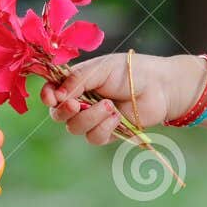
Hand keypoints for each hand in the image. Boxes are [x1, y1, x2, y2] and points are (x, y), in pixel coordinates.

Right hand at [41, 52, 196, 144]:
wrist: (160, 86)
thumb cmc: (131, 71)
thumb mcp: (101, 68)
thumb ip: (77, 80)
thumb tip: (56, 96)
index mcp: (76, 83)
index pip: (51, 92)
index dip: (47, 96)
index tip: (51, 97)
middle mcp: (81, 102)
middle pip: (58, 115)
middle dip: (65, 112)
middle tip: (77, 105)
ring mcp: (94, 119)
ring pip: (75, 129)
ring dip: (91, 118)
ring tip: (110, 105)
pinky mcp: (108, 133)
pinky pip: (94, 138)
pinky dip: (104, 128)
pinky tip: (117, 116)